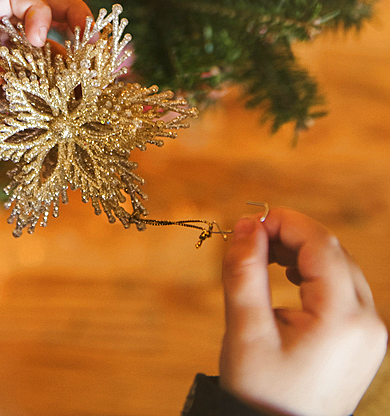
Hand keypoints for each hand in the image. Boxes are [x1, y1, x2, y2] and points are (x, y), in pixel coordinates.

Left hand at [0, 0, 91, 142]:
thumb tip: (0, 69)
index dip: (33, 7)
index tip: (38, 40)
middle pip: (44, 2)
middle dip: (74, 12)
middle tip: (94, 35)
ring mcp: (8, 56)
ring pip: (54, 40)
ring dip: (79, 50)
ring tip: (100, 70)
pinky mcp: (14, 85)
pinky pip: (48, 78)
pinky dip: (70, 83)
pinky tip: (86, 94)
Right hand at [219, 208, 386, 415]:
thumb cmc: (263, 393)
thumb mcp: (245, 330)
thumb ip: (244, 271)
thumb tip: (246, 223)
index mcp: (343, 318)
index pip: (320, 243)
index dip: (283, 222)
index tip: (247, 224)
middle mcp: (368, 322)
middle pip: (332, 251)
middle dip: (290, 236)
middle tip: (251, 241)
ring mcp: (371, 333)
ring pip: (340, 266)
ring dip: (302, 253)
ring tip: (264, 258)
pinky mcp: (364, 340)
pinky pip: (344, 288)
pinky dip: (315, 274)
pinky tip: (288, 279)